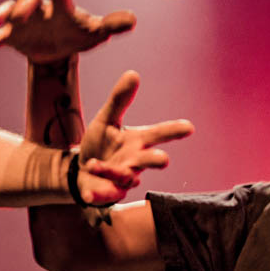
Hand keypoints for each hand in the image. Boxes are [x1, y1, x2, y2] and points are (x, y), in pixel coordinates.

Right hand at [0, 0, 135, 62]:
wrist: (58, 47)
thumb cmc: (79, 34)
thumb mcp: (95, 33)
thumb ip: (111, 24)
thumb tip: (133, 21)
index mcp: (60, 8)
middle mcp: (39, 11)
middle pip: (28, 1)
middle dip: (22, 5)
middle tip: (18, 13)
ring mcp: (22, 24)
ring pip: (8, 16)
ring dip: (1, 17)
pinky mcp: (11, 39)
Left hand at [77, 71, 193, 203]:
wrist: (80, 170)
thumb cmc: (100, 144)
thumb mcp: (106, 119)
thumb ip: (120, 100)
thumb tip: (133, 73)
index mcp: (137, 141)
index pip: (158, 134)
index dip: (173, 131)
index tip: (189, 127)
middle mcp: (135, 161)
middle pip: (150, 161)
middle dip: (155, 160)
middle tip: (163, 159)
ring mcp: (122, 180)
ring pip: (125, 178)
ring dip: (111, 171)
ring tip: (93, 163)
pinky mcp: (108, 194)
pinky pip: (104, 196)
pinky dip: (97, 195)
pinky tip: (88, 194)